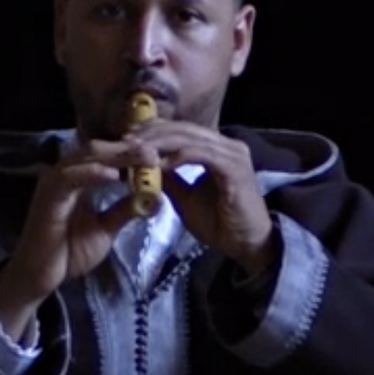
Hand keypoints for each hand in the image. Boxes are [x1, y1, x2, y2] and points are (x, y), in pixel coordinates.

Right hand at [0, 148, 143, 340]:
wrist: (40, 275)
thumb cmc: (69, 252)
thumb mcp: (106, 229)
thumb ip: (125, 210)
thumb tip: (154, 199)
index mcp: (78, 179)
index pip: (106, 157)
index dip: (131, 153)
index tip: (157, 155)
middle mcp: (65, 175)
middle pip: (98, 150)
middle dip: (127, 149)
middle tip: (155, 151)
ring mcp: (54, 183)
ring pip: (85, 157)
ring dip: (115, 156)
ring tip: (141, 156)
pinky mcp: (47, 197)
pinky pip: (69, 178)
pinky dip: (92, 173)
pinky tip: (114, 175)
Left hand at [96, 116, 277, 271]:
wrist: (249, 245)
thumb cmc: (221, 224)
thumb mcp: (186, 198)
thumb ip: (170, 180)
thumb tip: (146, 167)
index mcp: (218, 149)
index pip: (182, 130)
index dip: (154, 131)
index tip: (128, 138)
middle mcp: (227, 145)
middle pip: (183, 129)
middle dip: (152, 133)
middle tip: (125, 139)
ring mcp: (233, 154)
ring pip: (189, 138)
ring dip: (160, 143)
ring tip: (136, 150)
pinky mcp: (234, 168)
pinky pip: (200, 154)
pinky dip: (177, 157)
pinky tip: (159, 165)